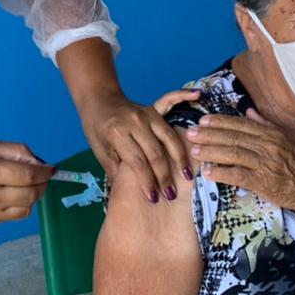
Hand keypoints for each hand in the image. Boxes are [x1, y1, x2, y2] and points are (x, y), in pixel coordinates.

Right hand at [0, 142, 53, 226]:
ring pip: (26, 209)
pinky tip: (14, 195)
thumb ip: (13, 150)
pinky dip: (22, 206)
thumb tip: (38, 161)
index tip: (51, 169)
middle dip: (43, 185)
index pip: (27, 174)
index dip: (44, 172)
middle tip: (43, 177)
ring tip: (29, 186)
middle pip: (31, 194)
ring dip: (34, 197)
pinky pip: (14, 216)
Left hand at [79, 90, 199, 203]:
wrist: (97, 101)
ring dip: (179, 158)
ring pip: (168, 137)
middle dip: (164, 176)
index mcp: (117, 134)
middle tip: (171, 195)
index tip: (153, 198)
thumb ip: (116, 171)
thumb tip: (131, 195)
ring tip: (188, 175)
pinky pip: (170, 102)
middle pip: (155, 153)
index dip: (146, 182)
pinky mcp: (153, 108)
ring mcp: (146, 114)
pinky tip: (197, 95)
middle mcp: (134, 122)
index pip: (137, 162)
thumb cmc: (97, 130)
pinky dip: (183, 97)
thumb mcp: (100, 153)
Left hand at [185, 108, 294, 209]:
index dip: (220, 122)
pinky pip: (239, 176)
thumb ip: (266, 125)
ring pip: (233, 154)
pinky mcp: (265, 182)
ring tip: (194, 151)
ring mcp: (267, 163)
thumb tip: (249, 112)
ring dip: (211, 152)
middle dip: (209, 135)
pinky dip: (222, 174)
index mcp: (272, 133)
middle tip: (191, 133)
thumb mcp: (290, 139)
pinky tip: (208, 173)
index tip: (203, 120)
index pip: (240, 125)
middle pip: (232, 137)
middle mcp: (268, 145)